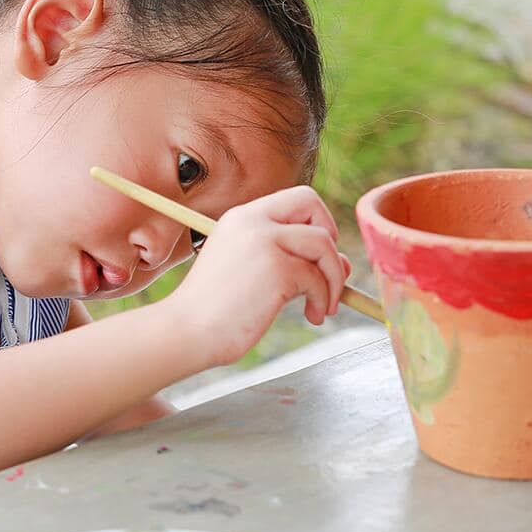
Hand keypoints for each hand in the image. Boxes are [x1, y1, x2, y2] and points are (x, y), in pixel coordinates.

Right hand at [162, 185, 351, 367]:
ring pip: (323, 244)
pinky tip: (311, 317)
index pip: (296, 199)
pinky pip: (317, 277)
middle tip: (327, 274)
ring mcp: (264, 242)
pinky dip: (322, 298)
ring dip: (333, 278)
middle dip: (330, 239)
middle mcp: (252, 221)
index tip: (315, 256)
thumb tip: (344, 263)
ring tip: (322, 306)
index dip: (317, 222)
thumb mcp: (254, 274)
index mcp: (241, 218)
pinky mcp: (277, 268)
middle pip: (312, 205)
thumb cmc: (216, 312)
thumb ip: (293, 260)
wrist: (186, 332)